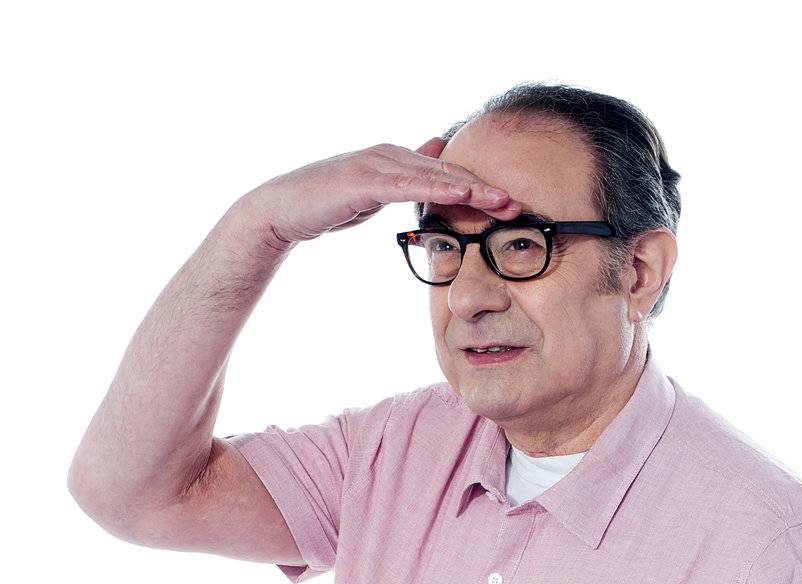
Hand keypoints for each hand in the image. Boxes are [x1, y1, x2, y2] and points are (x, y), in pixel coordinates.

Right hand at [240, 138, 522, 246]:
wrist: (283, 210)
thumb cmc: (327, 203)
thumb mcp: (373, 192)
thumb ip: (402, 180)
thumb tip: (433, 157)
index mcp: (396, 162)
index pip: (445, 177)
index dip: (478, 190)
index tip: (508, 207)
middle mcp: (391, 156)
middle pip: (447, 173)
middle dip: (484, 190)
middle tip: (517, 206)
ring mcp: (378, 165)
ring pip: (434, 177)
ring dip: (470, 190)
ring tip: (502, 202)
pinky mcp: (366, 180)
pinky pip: (409, 185)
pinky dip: (438, 190)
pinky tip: (462, 196)